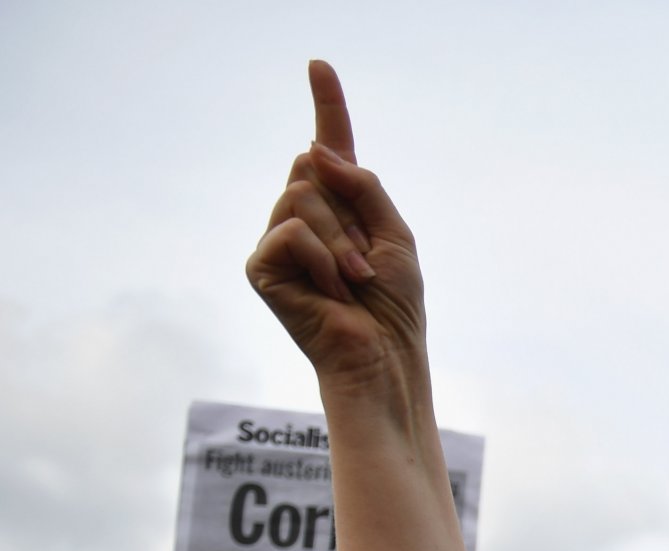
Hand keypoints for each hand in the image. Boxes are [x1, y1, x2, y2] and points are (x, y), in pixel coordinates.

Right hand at [245, 62, 426, 397]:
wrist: (382, 356)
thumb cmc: (394, 306)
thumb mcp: (395, 235)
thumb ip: (363, 187)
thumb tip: (316, 151)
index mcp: (342, 208)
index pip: (330, 148)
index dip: (327, 106)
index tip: (319, 65)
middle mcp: (303, 217)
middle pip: (312, 170)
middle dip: (350, 216)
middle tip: (367, 267)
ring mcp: (278, 240)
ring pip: (301, 199)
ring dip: (341, 244)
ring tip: (352, 284)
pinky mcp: (262, 266)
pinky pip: (290, 232)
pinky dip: (320, 261)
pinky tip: (329, 293)